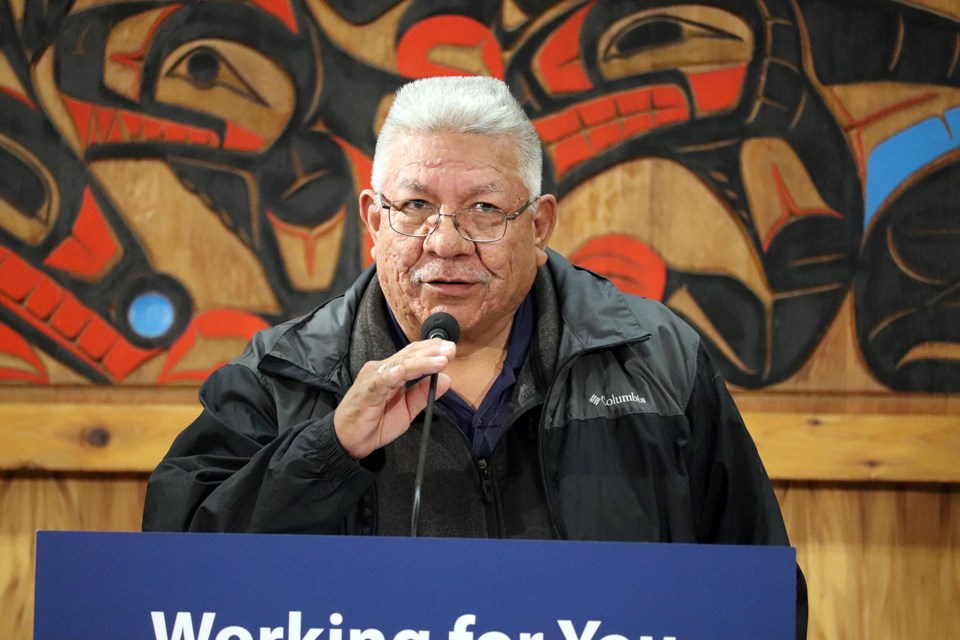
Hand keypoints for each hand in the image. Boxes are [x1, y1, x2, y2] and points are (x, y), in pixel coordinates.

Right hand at [334, 338, 455, 458]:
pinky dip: (391, 376)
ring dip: (421, 362)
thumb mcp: (407, 409)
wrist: (349, 441)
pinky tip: (403, 372)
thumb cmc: (375, 423)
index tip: (450, 348)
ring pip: (399, 366)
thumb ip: (423, 394)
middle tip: (451, 349)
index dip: (431, 350)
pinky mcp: (365, 392)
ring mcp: (373, 379)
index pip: (413, 355)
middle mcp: (381, 370)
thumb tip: (447, 378)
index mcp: (392, 372)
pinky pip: (379, 382)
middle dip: (431, 352)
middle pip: (408, 356)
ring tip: (440, 361)